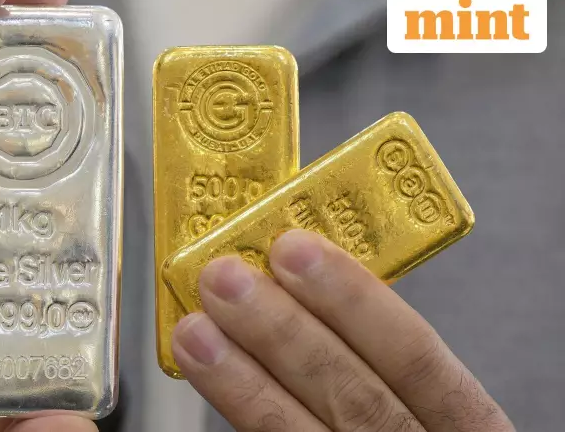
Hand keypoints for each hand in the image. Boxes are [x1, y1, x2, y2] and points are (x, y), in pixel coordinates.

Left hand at [174, 229, 514, 431]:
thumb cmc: (410, 422)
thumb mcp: (425, 396)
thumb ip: (375, 348)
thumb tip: (295, 275)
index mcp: (465, 421)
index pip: (416, 355)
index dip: (354, 299)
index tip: (294, 248)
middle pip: (353, 394)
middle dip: (282, 330)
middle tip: (224, 278)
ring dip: (242, 377)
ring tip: (196, 329)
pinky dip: (241, 410)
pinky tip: (208, 378)